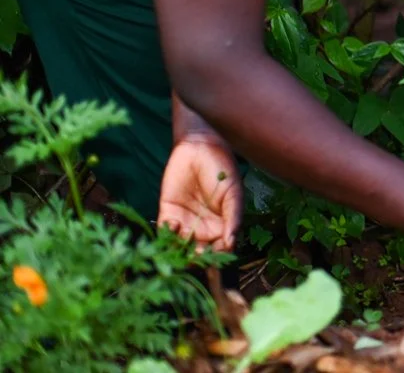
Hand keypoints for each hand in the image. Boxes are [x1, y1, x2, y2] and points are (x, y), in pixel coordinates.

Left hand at [157, 135, 240, 251]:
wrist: (200, 147)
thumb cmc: (223, 169)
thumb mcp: (233, 193)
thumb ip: (234, 217)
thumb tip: (233, 244)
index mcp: (223, 226)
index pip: (221, 249)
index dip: (219, 257)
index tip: (217, 261)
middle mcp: (204, 229)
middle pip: (199, 252)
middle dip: (197, 259)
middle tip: (195, 259)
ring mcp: (185, 223)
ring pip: (180, 246)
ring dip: (179, 251)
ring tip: (181, 249)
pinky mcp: (167, 214)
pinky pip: (164, 232)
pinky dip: (166, 235)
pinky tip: (173, 226)